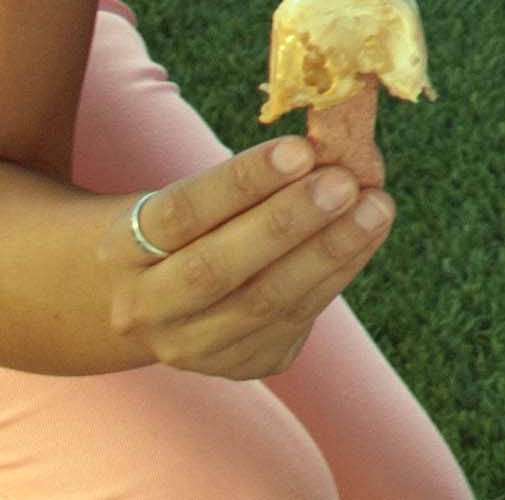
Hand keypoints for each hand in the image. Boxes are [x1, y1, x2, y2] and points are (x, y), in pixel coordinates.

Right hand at [99, 138, 393, 378]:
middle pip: (217, 269)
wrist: (156, 299)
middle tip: (345, 182)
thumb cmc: (192, 225)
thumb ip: (256, 175)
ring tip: (377, 206)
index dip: (243, 181)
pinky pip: (298, 319)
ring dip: (331, 251)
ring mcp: (191, 347)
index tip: (301, 148)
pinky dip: (340, 273)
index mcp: (122, 250)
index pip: (181, 213)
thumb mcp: (193, 193)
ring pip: (265, 303)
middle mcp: (145, 309)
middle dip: (288, 223)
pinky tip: (369, 235)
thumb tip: (338, 144)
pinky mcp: (240, 365)